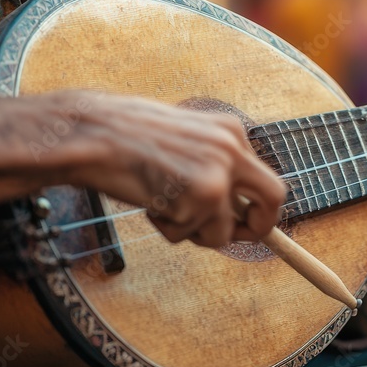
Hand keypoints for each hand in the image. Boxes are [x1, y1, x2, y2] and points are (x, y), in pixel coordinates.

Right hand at [0, 92, 286, 247]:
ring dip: (192, 231)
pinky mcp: (204, 195)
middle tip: (237, 236)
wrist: (91, 134)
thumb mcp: (183, 142)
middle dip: (260, 226)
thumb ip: (211, 166)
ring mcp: (221, 171)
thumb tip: (235, 208)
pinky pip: (195, 236)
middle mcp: (233, 147)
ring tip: (160, 206)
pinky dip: (170, 230)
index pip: (264, 175)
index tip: (251, 223)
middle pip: (275, 198)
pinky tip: (150, 203)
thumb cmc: (125, 139)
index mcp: (230, 130)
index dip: (260, 207)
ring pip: (225, 230)